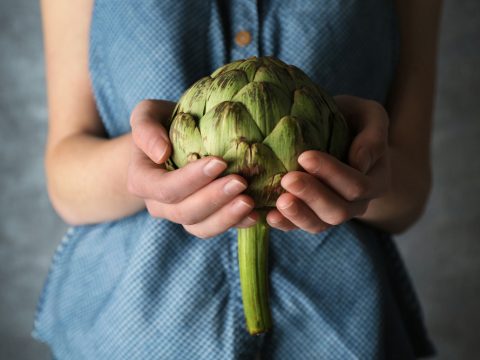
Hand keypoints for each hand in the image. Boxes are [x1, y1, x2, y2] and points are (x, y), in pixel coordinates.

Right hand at [127, 100, 256, 238]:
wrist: (173, 140)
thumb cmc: (162, 123)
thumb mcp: (148, 114)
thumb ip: (145, 128)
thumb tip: (160, 153)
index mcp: (142, 181)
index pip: (165, 188)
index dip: (191, 180)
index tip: (219, 162)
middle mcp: (159, 204)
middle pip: (184, 212)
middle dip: (214, 199)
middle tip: (240, 182)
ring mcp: (181, 215)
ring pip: (201, 227)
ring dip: (226, 217)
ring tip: (249, 202)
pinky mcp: (202, 219)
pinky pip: (216, 228)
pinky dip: (237, 224)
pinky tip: (256, 214)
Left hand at [266, 95, 390, 232]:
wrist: (342, 137)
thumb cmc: (354, 121)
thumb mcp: (370, 116)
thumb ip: (373, 135)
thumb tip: (359, 162)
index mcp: (375, 181)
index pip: (357, 185)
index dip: (332, 173)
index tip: (305, 156)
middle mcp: (358, 204)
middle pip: (339, 211)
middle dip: (312, 196)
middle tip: (288, 179)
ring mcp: (333, 213)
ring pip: (320, 224)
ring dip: (298, 214)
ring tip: (279, 201)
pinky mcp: (312, 216)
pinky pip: (300, 227)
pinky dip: (285, 224)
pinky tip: (270, 216)